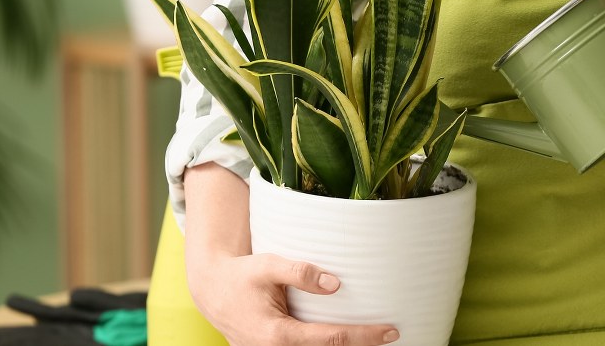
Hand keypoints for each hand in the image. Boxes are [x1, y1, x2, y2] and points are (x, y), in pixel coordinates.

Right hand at [187, 251, 399, 345]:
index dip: (364, 337)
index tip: (391, 331)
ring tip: (374, 336)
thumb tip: (336, 284)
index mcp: (277, 334)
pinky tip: (349, 339)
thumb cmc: (242, 276)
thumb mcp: (268, 266)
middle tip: (392, 335)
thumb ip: (300, 272)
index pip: (331, 340)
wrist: (212, 291)